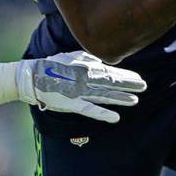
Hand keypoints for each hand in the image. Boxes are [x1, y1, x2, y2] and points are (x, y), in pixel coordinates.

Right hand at [17, 51, 146, 122]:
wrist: (32, 77)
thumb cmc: (51, 66)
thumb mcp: (70, 57)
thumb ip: (87, 58)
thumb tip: (102, 62)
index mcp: (85, 68)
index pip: (110, 72)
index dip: (125, 76)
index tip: (139, 78)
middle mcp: (85, 79)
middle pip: (111, 83)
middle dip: (128, 85)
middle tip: (144, 86)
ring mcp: (79, 92)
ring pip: (104, 96)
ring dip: (120, 98)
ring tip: (135, 100)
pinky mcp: (71, 104)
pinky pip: (89, 110)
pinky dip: (103, 114)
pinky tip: (115, 118)